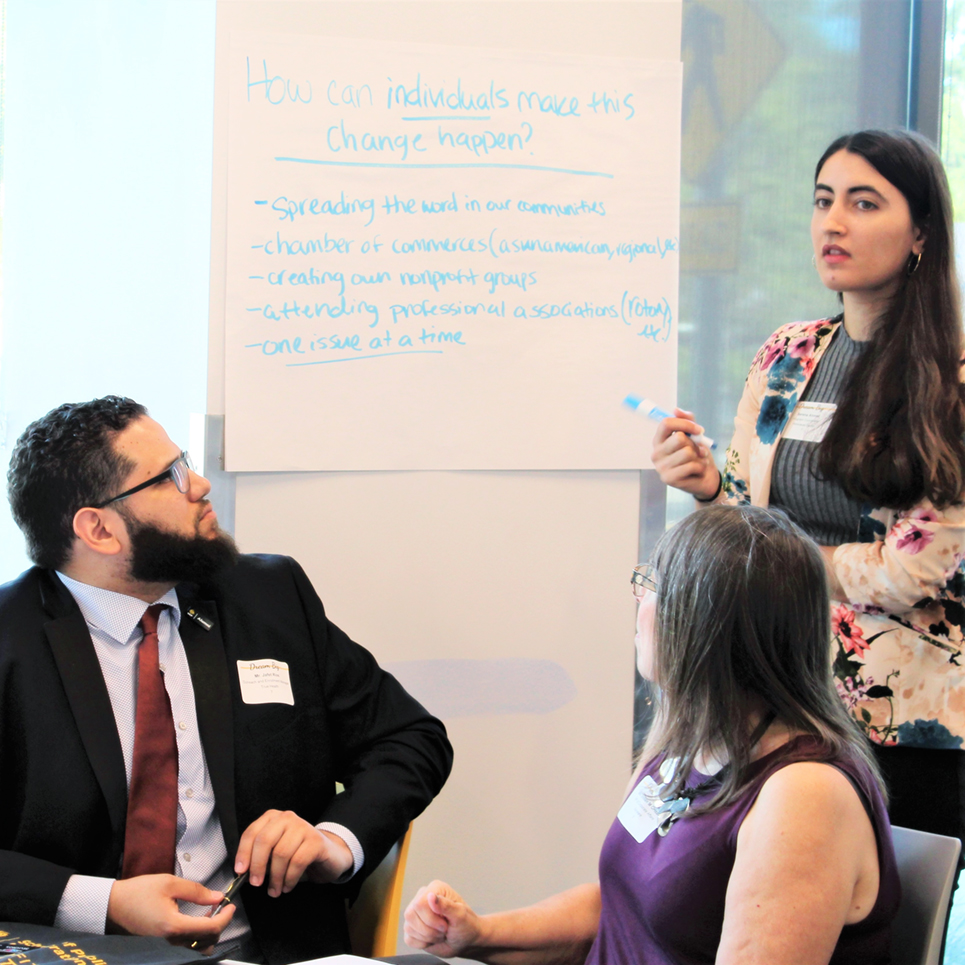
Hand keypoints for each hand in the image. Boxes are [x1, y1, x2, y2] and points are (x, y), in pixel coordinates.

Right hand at [106, 874, 233, 949]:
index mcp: (174, 927)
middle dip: (219, 925)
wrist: (112, 907)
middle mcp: (170, 943)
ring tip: (209, 914)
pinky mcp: (160, 948)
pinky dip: (196, 938)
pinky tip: (195, 922)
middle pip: (206, 943)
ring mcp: (165, 948)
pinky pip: (185, 949)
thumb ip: (197, 891)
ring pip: (197, 949)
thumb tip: (218, 897)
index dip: (225, 917)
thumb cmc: (139, 892)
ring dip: (208, 934)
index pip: (210, 929)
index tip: (231, 904)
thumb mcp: (170, 884)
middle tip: (221, 907)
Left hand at [235, 810, 352, 896]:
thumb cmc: (297, 854)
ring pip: (281, 853)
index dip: (243, 853)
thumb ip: (260, 856)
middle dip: (257, 866)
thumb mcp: (275, 852)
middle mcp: (288, 818)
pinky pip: (297, 862)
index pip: (252, 833)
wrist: (329, 854)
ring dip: (275, 877)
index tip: (240, 871)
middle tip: (256, 883)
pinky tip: (288, 886)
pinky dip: (290, 879)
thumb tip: (243, 871)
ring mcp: (303, 827)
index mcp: (273, 818)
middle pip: (265, 841)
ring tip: (275, 890)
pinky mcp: (316, 841)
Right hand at [404, 880, 481, 958]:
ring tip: (439, 934)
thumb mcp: (460, 915)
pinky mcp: (413, 928)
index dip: (431, 919)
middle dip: (429, 930)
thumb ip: (446, 905)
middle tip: (443, 930)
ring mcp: (416, 913)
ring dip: (427, 937)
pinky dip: (422, 944)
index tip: (445, 925)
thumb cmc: (466, 925)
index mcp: (435, 888)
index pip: (419, 903)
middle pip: (410, 915)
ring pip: (408, 927)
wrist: (465, 940)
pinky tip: (432, 939)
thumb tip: (431, 896)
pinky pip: (408, 938)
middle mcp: (422, 898)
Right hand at [651, 407, 719, 498]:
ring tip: (698, 460)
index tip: (698, 429)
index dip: (685, 423)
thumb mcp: (694, 435)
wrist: (706, 478)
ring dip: (698, 456)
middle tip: (698, 450)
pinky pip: (691, 466)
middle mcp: (656, 453)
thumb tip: (676, 409)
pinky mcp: (669, 479)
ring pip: (687, 452)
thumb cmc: (697, 455)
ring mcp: (661, 467)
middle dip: (694, 444)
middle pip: (679, 438)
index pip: (666, 423)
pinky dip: (700, 467)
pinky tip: (698, 470)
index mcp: (659, 440)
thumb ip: (687, 421)